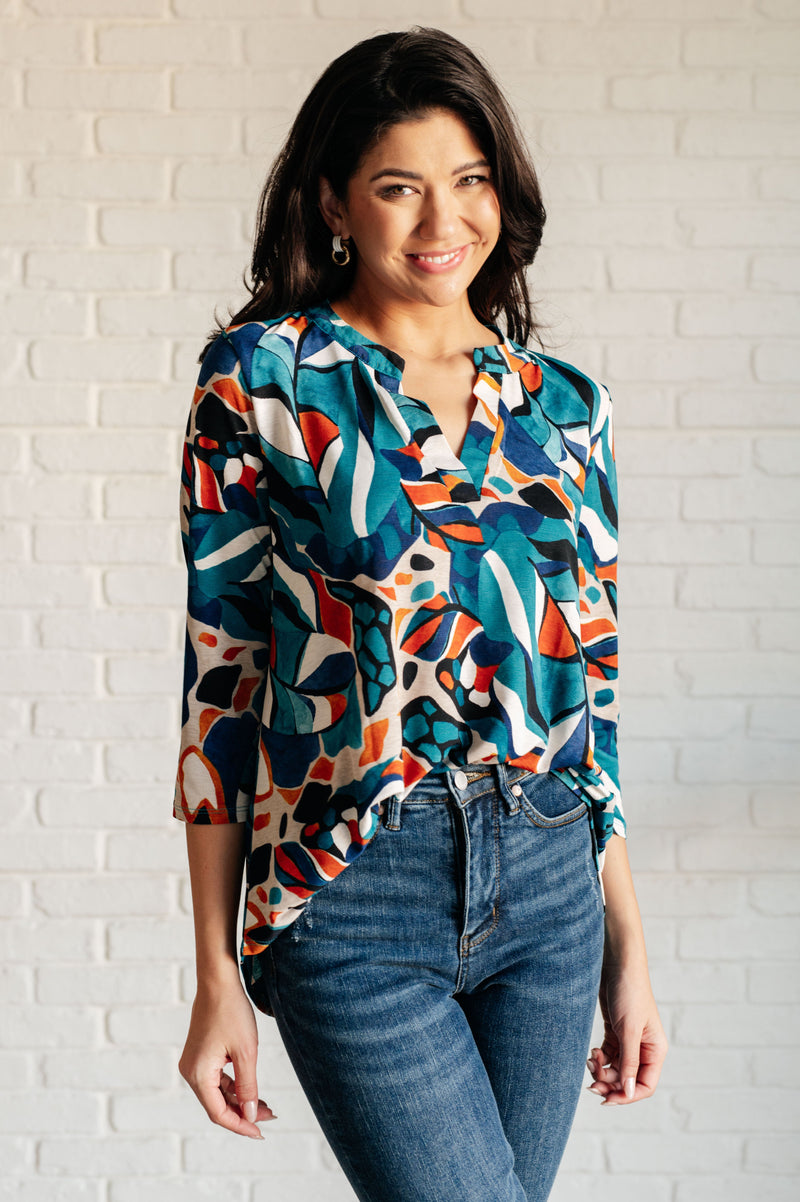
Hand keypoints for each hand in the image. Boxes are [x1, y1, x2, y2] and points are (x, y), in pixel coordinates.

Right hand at [179, 976, 275, 1137]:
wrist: (218, 982)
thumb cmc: (232, 1013)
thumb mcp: (246, 1052)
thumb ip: (248, 1087)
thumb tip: (251, 1115)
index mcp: (198, 1075)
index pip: (219, 1113)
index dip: (241, 1125)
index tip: (261, 1132)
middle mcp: (190, 1072)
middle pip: (217, 1105)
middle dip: (243, 1113)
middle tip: (270, 1117)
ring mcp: (193, 1063)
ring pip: (217, 1093)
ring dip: (240, 1100)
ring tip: (266, 1106)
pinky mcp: (199, 1055)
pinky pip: (216, 1080)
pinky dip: (233, 1087)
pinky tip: (251, 1090)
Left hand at [586, 956, 667, 1105]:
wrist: (617, 964)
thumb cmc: (629, 993)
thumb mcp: (628, 1030)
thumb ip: (629, 1063)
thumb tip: (628, 1093)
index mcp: (655, 1050)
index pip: (645, 1086)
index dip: (627, 1096)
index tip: (606, 1099)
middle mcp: (644, 1048)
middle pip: (627, 1080)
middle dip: (609, 1083)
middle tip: (590, 1083)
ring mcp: (629, 1041)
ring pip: (616, 1069)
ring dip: (602, 1071)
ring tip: (590, 1060)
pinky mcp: (615, 1032)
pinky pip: (608, 1056)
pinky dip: (599, 1058)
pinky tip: (592, 1052)